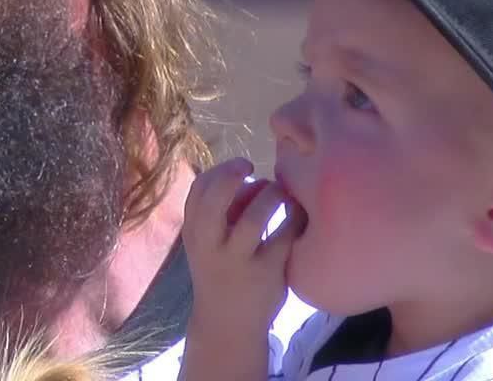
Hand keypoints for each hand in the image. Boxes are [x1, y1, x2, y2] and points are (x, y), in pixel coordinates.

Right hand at [182, 157, 304, 334]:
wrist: (227, 324)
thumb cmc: (220, 272)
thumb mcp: (207, 243)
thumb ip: (221, 212)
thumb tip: (252, 180)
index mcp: (194, 233)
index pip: (198, 189)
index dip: (220, 170)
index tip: (242, 168)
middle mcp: (211, 246)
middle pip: (216, 200)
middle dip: (234, 175)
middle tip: (254, 167)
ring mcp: (238, 261)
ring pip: (255, 218)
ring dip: (272, 195)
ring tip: (282, 194)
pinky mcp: (266, 274)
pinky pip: (284, 236)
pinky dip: (294, 217)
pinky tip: (298, 215)